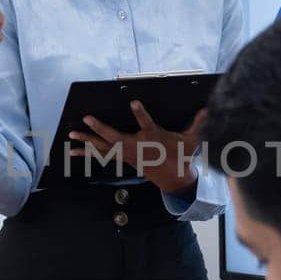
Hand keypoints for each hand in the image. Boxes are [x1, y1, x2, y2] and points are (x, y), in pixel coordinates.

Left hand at [67, 105, 206, 195]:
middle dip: (100, 127)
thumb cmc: (180, 154)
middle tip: (87, 118)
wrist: (173, 177)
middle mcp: (136, 146)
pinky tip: (73, 152)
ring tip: (71, 134)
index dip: (139, 113)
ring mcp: (127, 153)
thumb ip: (198, 124)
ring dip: (87, 140)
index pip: (146, 123)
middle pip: (115, 136)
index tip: (133, 103)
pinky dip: (87, 153)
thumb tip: (209, 109)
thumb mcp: (191, 139)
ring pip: (104, 146)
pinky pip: (101, 154)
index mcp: (152, 137)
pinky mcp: (122, 158)